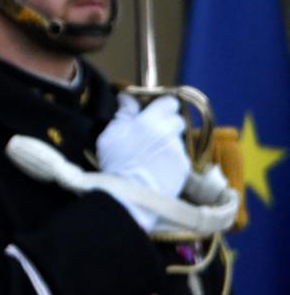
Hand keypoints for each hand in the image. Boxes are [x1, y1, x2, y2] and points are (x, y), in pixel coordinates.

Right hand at [96, 94, 191, 230]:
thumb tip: (127, 97)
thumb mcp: (111, 134)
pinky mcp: (184, 169)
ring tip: (152, 155)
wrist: (130, 197)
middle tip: (153, 132)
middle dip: (167, 123)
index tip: (154, 109)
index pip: (169, 101)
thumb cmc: (116, 164)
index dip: (162, 104)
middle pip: (177, 119)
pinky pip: (179, 158)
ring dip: (167, 143)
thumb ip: (124, 114)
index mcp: (149, 122)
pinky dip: (170, 160)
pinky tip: (157, 168)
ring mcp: (178, 152)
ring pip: (177, 140)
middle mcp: (168, 134)